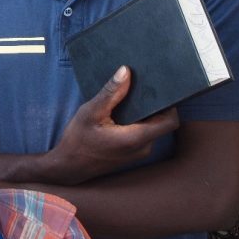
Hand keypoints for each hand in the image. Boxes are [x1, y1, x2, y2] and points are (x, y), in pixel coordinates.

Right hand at [47, 66, 178, 184]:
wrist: (69, 167)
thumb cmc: (78, 140)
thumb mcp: (91, 112)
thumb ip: (110, 93)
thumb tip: (126, 71)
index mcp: (136, 139)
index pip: (170, 121)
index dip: (169, 104)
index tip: (157, 89)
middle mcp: (143, 148)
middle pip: (161, 122)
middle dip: (153, 104)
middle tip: (139, 87)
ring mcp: (139, 152)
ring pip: (151, 127)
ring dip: (144, 112)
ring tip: (127, 97)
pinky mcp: (132, 152)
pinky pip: (143, 132)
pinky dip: (136, 120)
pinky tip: (120, 111)